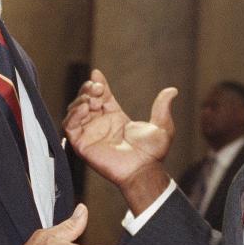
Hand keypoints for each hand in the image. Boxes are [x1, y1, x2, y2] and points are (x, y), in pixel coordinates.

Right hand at [63, 69, 176, 211]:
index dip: (98, 84)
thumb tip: (173, 90)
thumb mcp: (162, 126)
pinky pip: (70, 127)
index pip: (102, 96)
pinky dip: (73, 115)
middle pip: (86, 100)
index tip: (97, 74)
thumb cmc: (153, 153)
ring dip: (80, 100)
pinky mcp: (82, 145)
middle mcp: (101, 124)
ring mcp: (91, 134)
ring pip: (75, 110)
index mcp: (115, 118)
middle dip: (88, 90)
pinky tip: (84, 108)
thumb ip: (162, 107)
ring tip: (91, 99)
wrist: (143, 170)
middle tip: (97, 88)